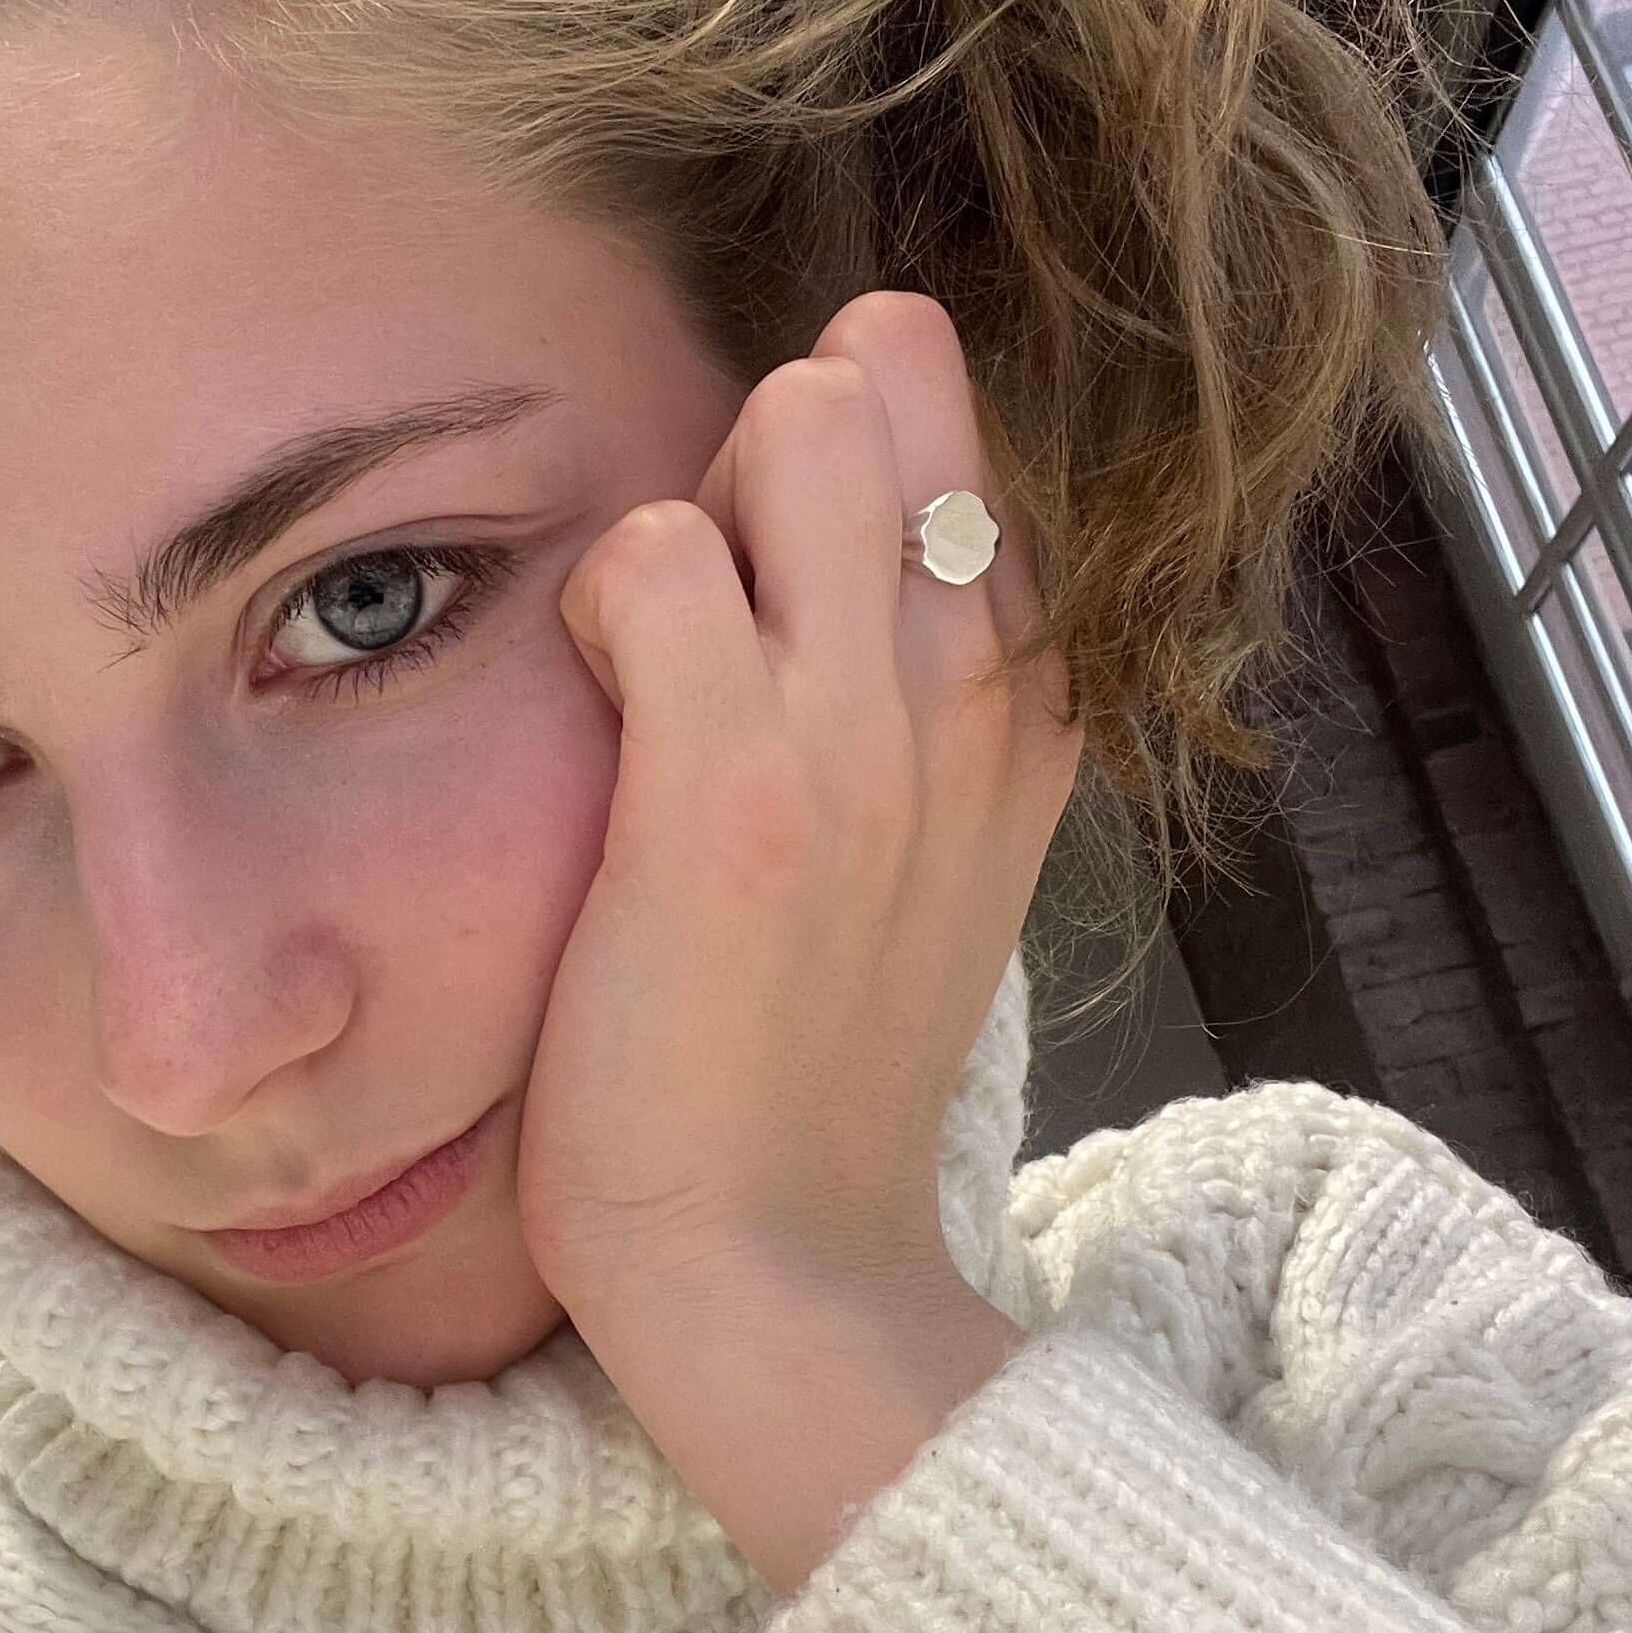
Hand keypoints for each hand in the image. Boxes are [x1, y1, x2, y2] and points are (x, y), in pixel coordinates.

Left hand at [515, 290, 1082, 1376]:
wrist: (776, 1263)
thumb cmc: (800, 1058)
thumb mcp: (929, 849)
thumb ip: (913, 679)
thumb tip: (835, 505)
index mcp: (1037, 696)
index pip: (952, 426)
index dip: (834, 458)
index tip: (774, 594)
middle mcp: (984, 686)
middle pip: (884, 370)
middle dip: (761, 440)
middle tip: (703, 602)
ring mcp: (874, 729)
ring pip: (796, 418)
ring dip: (686, 508)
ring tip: (651, 661)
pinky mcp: (738, 788)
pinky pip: (654, 547)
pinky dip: (595, 601)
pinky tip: (594, 712)